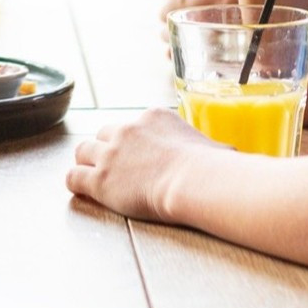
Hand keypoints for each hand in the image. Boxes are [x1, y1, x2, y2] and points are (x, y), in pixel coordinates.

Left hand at [66, 108, 227, 220]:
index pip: (133, 125)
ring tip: (92, 174)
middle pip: (104, 134)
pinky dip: (76, 182)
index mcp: (153, 117)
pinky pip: (73, 176)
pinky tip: (82, 189)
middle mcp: (127, 130)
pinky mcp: (100, 178)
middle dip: (106, 148)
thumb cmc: (213, 168)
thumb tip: (233, 156)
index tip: (139, 156)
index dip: (132, 142)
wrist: (195, 181)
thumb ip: (214, 149)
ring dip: (87, 162)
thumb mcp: (215, 147)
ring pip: (83, 150)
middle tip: (113, 166)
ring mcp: (110, 153)